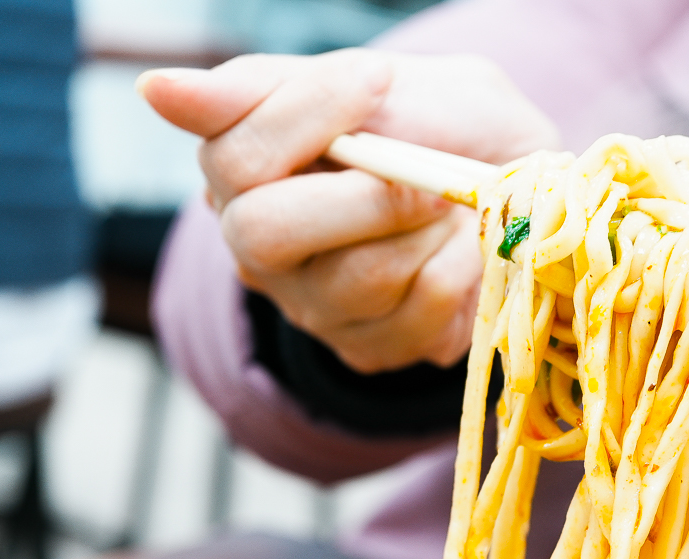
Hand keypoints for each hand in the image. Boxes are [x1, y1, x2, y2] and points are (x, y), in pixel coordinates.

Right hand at [140, 49, 558, 371]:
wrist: (533, 194)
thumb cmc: (445, 128)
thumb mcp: (381, 83)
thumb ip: (274, 89)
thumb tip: (154, 90)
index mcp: (244, 166)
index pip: (232, 154)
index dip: (307, 117)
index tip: (376, 80)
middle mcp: (259, 243)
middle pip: (264, 232)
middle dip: (364, 197)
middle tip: (425, 172)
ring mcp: (313, 304)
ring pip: (355, 278)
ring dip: (426, 230)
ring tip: (452, 202)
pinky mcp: (369, 348)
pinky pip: (414, 314)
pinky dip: (459, 267)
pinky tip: (464, 244)